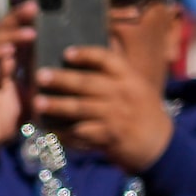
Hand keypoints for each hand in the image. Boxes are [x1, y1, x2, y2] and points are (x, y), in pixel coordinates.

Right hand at [0, 4, 31, 167]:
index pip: (16, 37)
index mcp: (6, 66)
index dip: (26, 22)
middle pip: (2, 34)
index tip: (42, 9)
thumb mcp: (29, 101)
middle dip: (17, 20)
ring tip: (29, 32)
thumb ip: (39, 85)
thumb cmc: (3, 125)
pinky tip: (7, 52)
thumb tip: (62, 72)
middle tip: (34, 7)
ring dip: (10, 37)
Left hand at [35, 42, 174, 171]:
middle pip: (88, 83)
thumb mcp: (135, 87)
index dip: (87, 54)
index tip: (66, 52)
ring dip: (57, 105)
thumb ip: (114, 76)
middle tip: (40, 76)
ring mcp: (116, 116)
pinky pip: (82, 133)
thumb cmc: (140, 111)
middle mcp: (123, 93)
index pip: (108, 60)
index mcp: (129, 77)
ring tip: (37, 102)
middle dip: (62, 79)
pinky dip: (63, 132)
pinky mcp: (110, 136)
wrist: (158, 142)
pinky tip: (48, 130)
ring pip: (81, 108)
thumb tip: (81, 62)